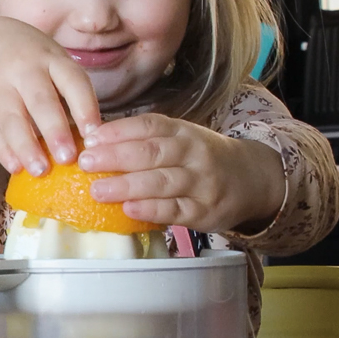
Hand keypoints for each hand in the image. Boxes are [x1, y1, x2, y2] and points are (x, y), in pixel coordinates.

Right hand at [0, 17, 101, 175]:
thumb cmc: (32, 60)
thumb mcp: (54, 61)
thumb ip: (69, 93)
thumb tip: (94, 139)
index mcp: (51, 59)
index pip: (72, 82)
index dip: (84, 108)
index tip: (94, 135)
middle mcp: (25, 70)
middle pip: (40, 101)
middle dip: (54, 130)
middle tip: (67, 158)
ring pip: (12, 118)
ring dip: (26, 146)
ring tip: (40, 170)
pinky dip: (3, 149)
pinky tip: (15, 167)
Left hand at [79, 113, 284, 232]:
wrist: (253, 180)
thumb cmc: (202, 159)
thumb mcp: (180, 139)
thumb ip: (144, 140)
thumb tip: (93, 142)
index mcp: (183, 132)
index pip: (149, 126)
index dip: (118, 131)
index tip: (89, 138)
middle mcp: (193, 154)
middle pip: (152, 153)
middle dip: (115, 157)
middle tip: (85, 163)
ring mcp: (201, 183)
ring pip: (162, 182)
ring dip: (127, 186)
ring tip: (97, 190)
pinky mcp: (204, 211)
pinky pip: (176, 210)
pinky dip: (151, 210)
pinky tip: (129, 210)